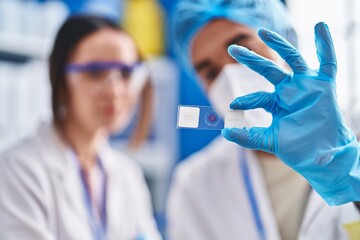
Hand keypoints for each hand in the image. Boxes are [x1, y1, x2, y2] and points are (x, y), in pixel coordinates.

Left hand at [222, 22, 359, 204]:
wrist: (320, 158)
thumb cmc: (297, 149)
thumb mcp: (268, 141)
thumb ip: (247, 136)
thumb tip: (224, 131)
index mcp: (277, 103)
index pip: (257, 97)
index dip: (245, 100)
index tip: (233, 105)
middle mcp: (290, 91)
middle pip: (268, 70)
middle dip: (251, 59)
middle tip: (232, 49)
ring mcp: (306, 86)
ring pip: (292, 59)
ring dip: (278, 44)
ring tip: (263, 32)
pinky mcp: (323, 85)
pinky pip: (327, 61)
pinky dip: (325, 44)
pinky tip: (320, 27)